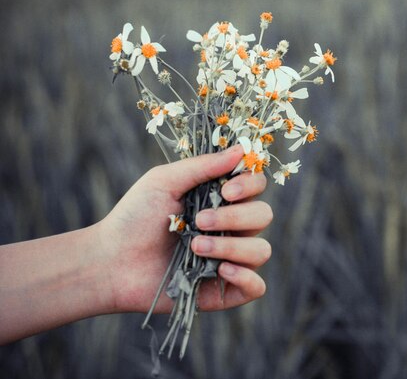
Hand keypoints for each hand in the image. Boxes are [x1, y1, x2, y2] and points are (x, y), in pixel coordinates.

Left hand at [96, 146, 272, 313]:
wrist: (110, 262)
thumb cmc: (134, 217)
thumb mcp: (165, 181)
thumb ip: (204, 165)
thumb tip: (242, 149)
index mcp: (221, 200)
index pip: (257, 186)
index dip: (250, 185)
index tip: (226, 190)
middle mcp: (232, 228)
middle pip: (263, 215)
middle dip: (235, 217)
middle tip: (200, 221)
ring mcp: (231, 259)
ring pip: (261, 250)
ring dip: (232, 246)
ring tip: (196, 247)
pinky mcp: (225, 290)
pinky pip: (257, 286)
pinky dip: (245, 277)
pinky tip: (220, 271)